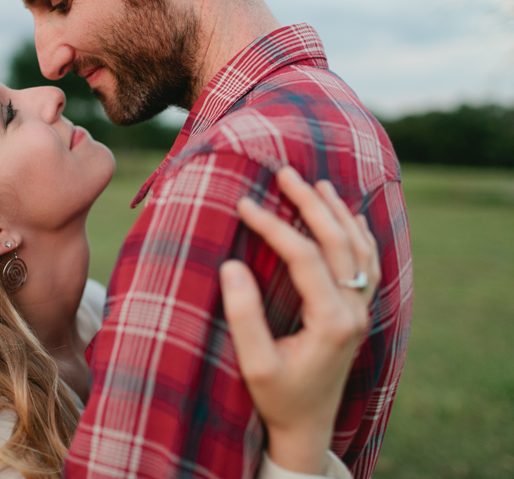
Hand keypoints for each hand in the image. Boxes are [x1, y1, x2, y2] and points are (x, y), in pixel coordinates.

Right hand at [219, 166, 379, 474]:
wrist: (308, 425)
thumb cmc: (277, 397)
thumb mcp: (254, 363)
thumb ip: (243, 316)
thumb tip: (231, 265)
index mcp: (331, 321)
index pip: (304, 257)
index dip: (273, 226)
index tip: (244, 204)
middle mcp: (354, 311)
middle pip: (338, 242)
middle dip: (311, 204)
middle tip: (285, 173)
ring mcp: (361, 311)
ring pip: (358, 248)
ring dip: (338, 212)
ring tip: (316, 184)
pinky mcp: (359, 313)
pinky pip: (367, 263)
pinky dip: (359, 234)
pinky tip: (349, 216)